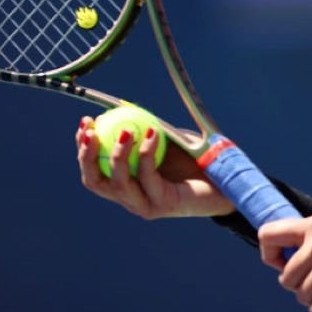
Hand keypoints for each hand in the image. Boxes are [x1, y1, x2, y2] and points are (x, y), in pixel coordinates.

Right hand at [75, 116, 234, 218]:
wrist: (227, 180)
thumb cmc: (197, 158)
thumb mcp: (166, 140)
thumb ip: (145, 129)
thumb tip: (121, 106)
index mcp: (126, 184)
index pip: (95, 170)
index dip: (84, 149)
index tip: (85, 123)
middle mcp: (130, 199)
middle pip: (95, 181)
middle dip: (88, 155)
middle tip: (90, 130)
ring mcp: (144, 205)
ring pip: (119, 182)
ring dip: (118, 153)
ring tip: (126, 130)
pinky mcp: (162, 205)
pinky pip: (148, 175)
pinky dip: (146, 152)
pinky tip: (150, 133)